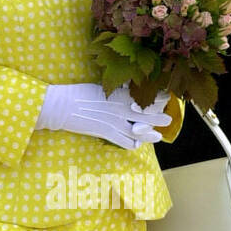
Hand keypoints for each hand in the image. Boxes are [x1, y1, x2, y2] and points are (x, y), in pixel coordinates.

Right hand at [36, 83, 171, 148]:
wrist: (62, 105)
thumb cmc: (78, 93)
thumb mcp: (100, 86)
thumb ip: (116, 89)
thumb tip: (128, 86)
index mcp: (118, 94)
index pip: (143, 96)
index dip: (155, 98)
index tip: (163, 97)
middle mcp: (119, 108)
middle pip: (145, 113)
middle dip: (158, 116)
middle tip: (168, 118)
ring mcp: (113, 121)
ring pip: (138, 130)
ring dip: (150, 134)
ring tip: (158, 137)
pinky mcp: (106, 133)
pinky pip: (124, 142)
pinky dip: (132, 144)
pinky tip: (136, 145)